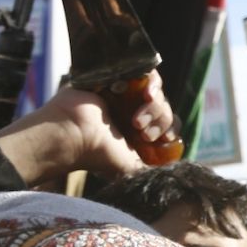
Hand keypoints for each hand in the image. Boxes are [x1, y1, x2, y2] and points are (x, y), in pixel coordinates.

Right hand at [0, 70, 176, 185]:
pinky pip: (148, 73)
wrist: (74, 135)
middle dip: (160, 121)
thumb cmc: (99, 155)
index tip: (162, 139)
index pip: (168, 124)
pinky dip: (153, 84)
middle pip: (165, 108)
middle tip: (142, 133)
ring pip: (158, 94)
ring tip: (136, 121)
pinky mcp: (118, 77)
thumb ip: (150, 169)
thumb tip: (172, 172)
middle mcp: (132, 111)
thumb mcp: (130, 167)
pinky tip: (146, 96)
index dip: (170, 129)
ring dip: (154, 108)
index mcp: (137, 130)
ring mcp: (125, 94)